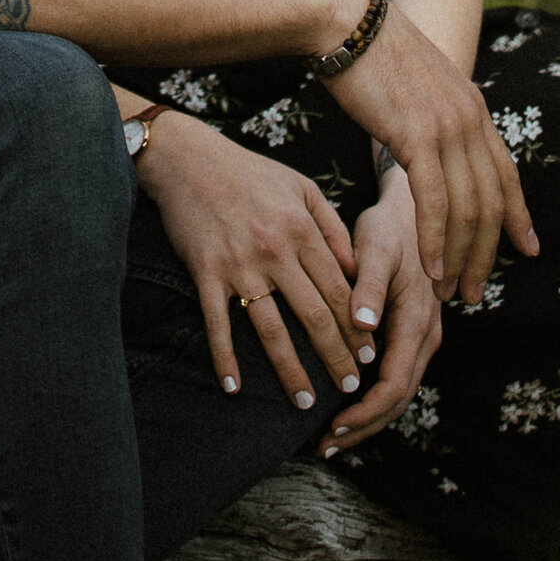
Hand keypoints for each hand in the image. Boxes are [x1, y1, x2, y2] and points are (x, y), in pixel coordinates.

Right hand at [138, 116, 368, 407]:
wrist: (189, 159)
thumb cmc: (249, 172)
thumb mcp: (301, 187)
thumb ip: (332, 227)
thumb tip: (356, 270)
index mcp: (302, 230)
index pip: (339, 290)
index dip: (358, 328)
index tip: (370, 357)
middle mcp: (275, 251)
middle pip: (313, 316)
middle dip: (335, 356)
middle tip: (349, 388)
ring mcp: (239, 265)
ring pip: (271, 329)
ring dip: (290, 370)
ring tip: (306, 401)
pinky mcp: (206, 272)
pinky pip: (218, 324)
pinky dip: (225, 358)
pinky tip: (233, 387)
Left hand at [319, 175, 441, 457]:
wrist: (413, 211)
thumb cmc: (389, 229)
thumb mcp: (376, 250)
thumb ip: (368, 287)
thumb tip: (362, 325)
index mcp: (416, 321)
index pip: (394, 384)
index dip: (364, 411)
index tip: (333, 424)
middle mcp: (426, 337)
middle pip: (398, 400)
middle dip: (363, 426)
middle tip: (326, 446)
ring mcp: (422, 339)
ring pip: (399, 394)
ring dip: (368, 419)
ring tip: (332, 438)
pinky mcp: (412, 336)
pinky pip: (396, 378)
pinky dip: (373, 400)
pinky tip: (346, 407)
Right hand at [323, 1, 537, 301]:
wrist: (345, 20)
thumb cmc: (368, 53)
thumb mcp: (417, 86)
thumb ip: (433, 117)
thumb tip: (430, 142)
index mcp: (472, 107)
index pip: (506, 173)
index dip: (519, 215)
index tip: (527, 250)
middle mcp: (470, 118)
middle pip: (492, 201)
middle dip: (486, 254)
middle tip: (476, 293)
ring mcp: (448, 126)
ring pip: (467, 209)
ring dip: (460, 258)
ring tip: (451, 294)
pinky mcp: (418, 134)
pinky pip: (436, 201)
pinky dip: (435, 241)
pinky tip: (430, 268)